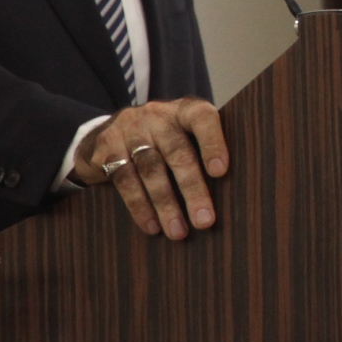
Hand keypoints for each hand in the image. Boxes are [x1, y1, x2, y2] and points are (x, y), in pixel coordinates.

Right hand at [73, 98, 229, 239]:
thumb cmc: (163, 140)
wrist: (108, 132)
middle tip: (205, 221)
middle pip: (177, 152)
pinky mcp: (106, 147)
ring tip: (178, 232)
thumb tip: (235, 193)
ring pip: (150, 169)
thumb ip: (203, 151)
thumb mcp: (183, 135)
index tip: (221, 172)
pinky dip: (139, 206)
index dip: (212, 142)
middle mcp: (156, 115)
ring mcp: (128, 129)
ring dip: (166, 204)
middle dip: (192, 189)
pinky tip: (152, 226)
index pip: (202, 117)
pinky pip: (124, 179)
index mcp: (183, 109)